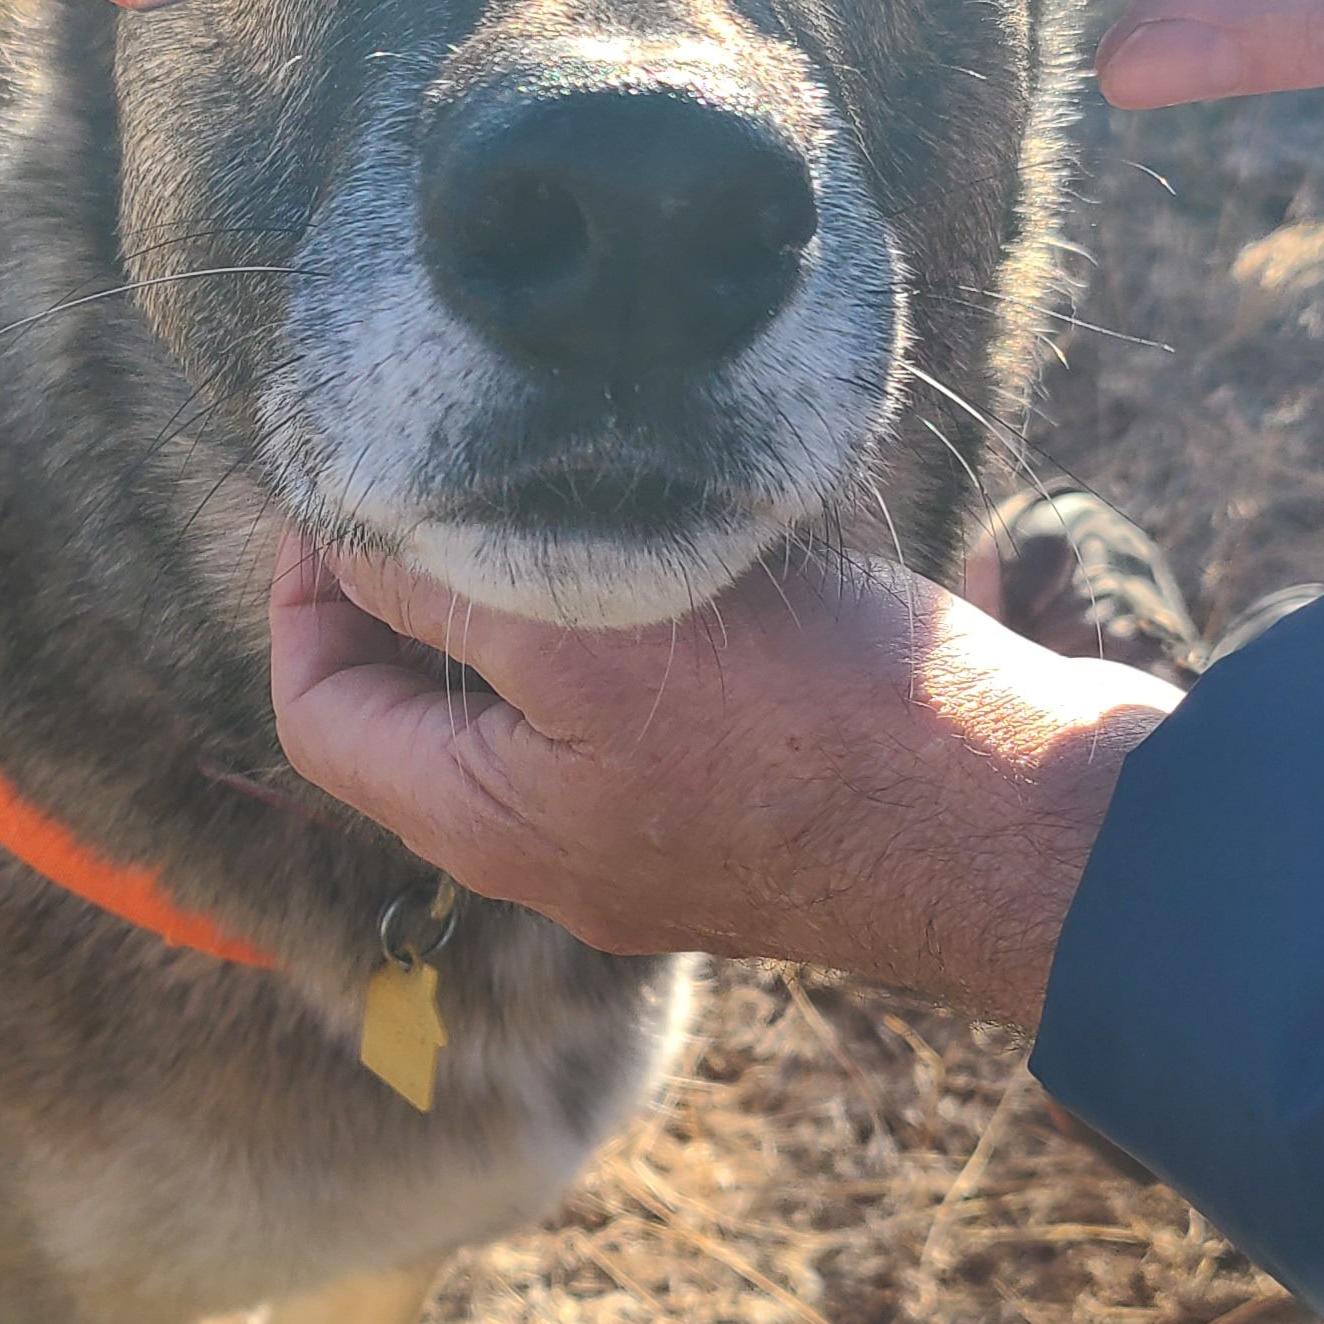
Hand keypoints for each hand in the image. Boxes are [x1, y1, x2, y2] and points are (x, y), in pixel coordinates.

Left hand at [269, 536, 1176, 1031]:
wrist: (1020, 822)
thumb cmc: (808, 730)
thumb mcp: (586, 639)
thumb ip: (446, 595)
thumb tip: (342, 543)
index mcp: (488, 828)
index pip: (319, 716)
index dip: (302, 595)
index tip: (339, 491)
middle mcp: (556, 857)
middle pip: (421, 717)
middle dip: (415, 590)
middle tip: (441, 466)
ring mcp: (656, 843)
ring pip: (538, 710)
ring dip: (529, 600)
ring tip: (558, 486)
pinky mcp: (749, 810)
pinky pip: (640, 719)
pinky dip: (626, 629)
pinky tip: (677, 548)